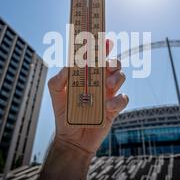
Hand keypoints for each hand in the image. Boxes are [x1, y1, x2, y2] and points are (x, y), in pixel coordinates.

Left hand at [47, 40, 128, 154]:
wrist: (72, 139)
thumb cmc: (64, 114)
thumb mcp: (56, 94)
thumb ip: (58, 79)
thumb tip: (69, 64)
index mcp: (87, 75)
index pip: (97, 57)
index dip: (102, 47)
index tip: (105, 40)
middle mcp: (100, 82)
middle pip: (113, 64)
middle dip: (112, 61)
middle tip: (106, 66)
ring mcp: (108, 94)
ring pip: (121, 77)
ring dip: (117, 78)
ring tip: (108, 86)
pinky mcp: (114, 109)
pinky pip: (123, 99)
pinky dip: (118, 100)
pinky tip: (108, 106)